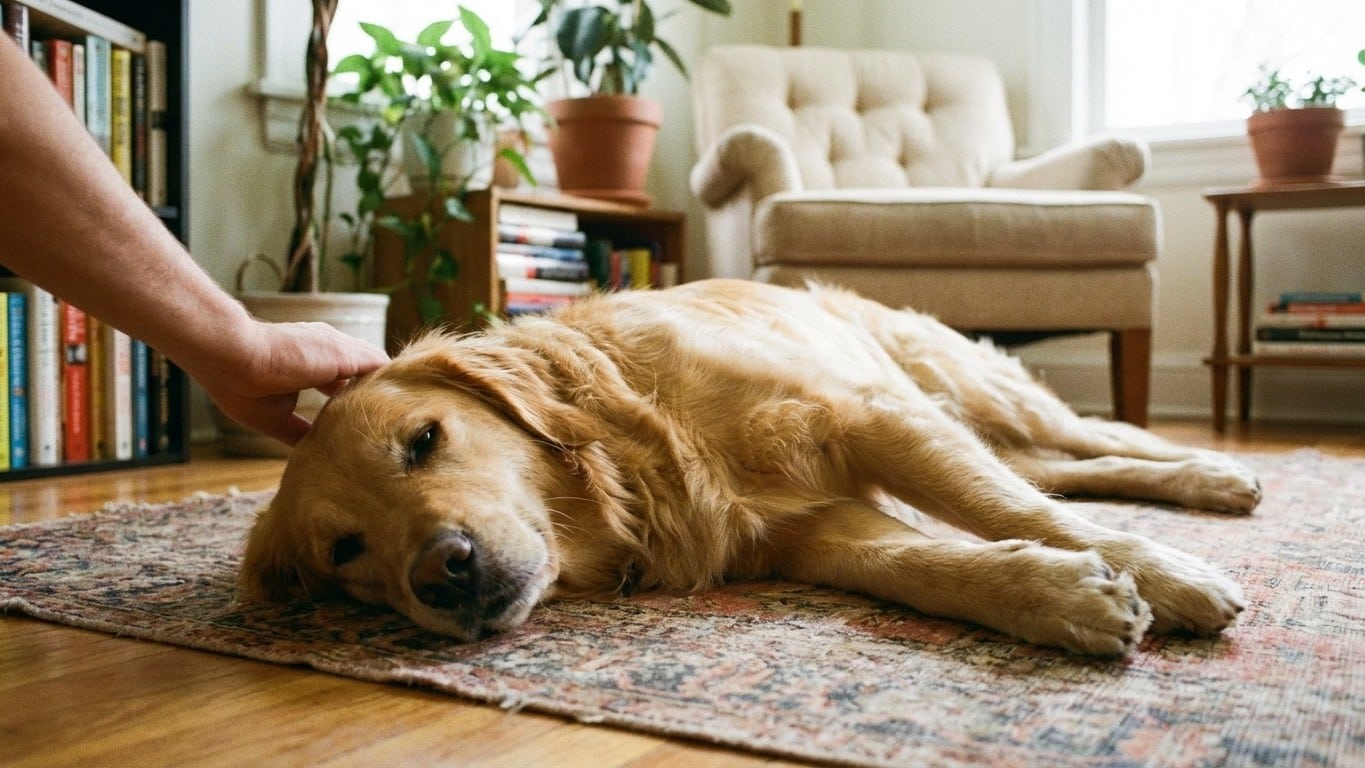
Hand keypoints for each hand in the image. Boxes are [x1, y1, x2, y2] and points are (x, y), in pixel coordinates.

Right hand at [197, 320, 388, 445]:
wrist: (232, 357)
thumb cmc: (242, 385)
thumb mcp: (276, 416)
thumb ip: (300, 430)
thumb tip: (313, 453)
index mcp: (312, 363)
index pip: (344, 381)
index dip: (355, 401)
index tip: (364, 423)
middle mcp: (329, 351)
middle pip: (366, 374)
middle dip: (377, 397)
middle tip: (395, 425)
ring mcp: (340, 350)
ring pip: (377, 372)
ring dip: (387, 394)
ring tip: (405, 420)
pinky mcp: (348, 355)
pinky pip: (382, 369)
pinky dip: (390, 388)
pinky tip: (403, 410)